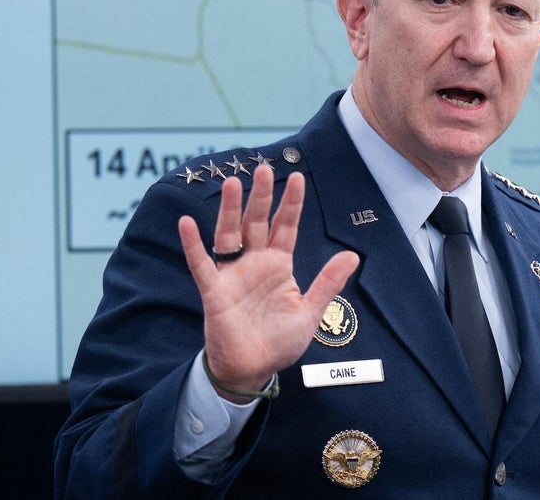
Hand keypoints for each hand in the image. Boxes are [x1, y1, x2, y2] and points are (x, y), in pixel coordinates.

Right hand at [178, 165, 359, 402]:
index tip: (297, 177)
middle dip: (261, 197)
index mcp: (279, 265)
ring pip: (229, 235)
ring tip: (231, 183)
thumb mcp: (310, 311)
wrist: (254, 369)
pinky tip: (187, 224)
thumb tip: (352, 256)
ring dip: (229, 210)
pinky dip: (193, 245)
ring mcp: (233, 275)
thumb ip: (328, 282)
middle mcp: (254, 264)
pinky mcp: (214, 292)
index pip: (286, 227)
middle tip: (265, 169)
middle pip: (257, 223)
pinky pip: (201, 265)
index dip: (291, 204)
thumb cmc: (280, 340)